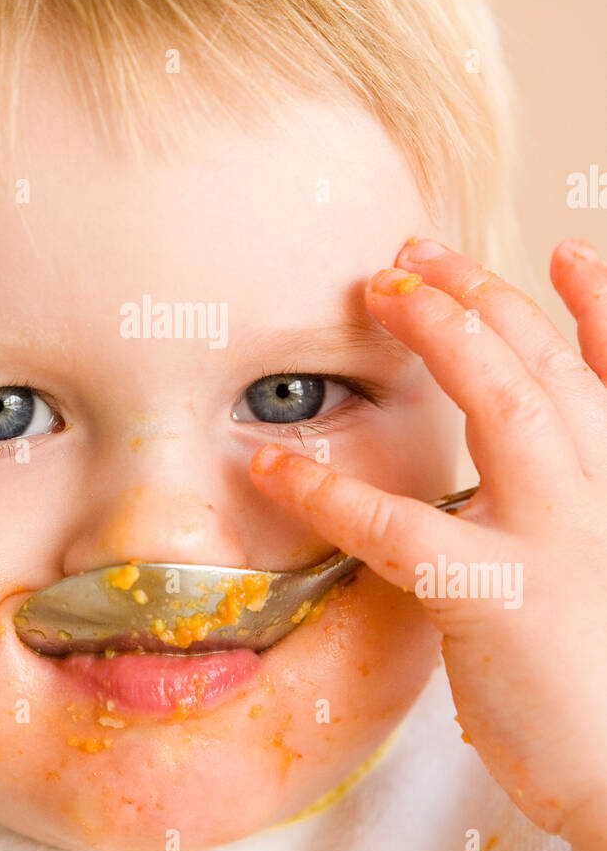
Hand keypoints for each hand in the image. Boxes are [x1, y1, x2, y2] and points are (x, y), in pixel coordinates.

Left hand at [250, 237, 606, 850]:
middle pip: (547, 366)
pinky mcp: (496, 595)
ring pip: (502, 405)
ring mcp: (559, 538)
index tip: (564, 255)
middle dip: (482, 297)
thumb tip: (525, 485)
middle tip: (417, 256)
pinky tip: (276, 467)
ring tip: (380, 295)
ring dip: (441, 336)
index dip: (595, 304)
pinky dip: (330, 491)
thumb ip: (578, 511)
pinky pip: (398, 526)